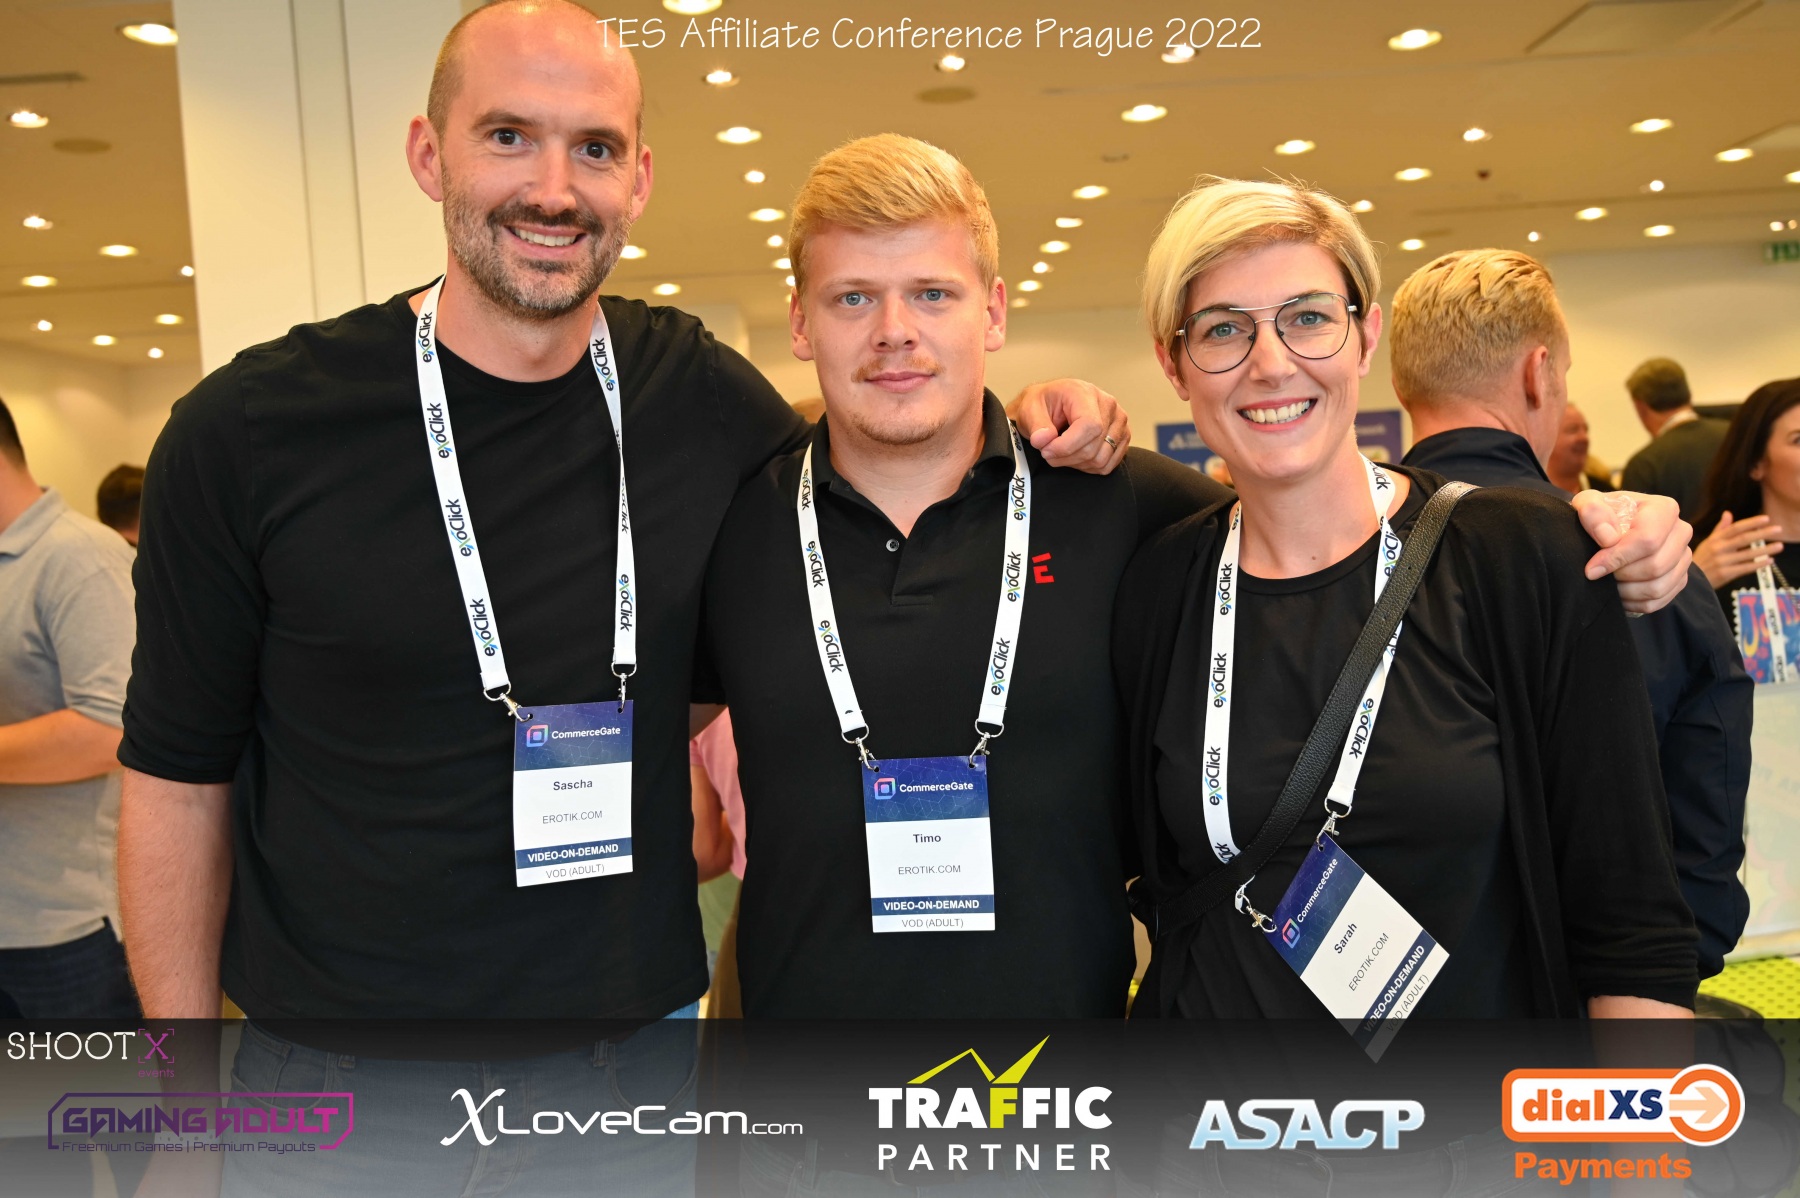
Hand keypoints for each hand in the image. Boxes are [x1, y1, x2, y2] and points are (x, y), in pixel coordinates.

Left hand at [1008, 379, 1128, 474]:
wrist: (1051, 404)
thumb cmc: (1043, 404)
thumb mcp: (1030, 408)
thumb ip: (1036, 424)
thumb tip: (1044, 440)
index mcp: (1086, 393)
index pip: (1089, 426)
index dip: (1067, 446)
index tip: (1046, 450)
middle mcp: (1108, 405)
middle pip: (1094, 447)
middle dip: (1066, 457)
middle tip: (1048, 452)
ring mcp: (1119, 422)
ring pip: (1101, 459)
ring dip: (1076, 463)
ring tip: (1060, 453)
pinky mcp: (1122, 437)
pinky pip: (1108, 465)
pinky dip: (1088, 467)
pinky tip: (1075, 456)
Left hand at [1571, 490, 1691, 614]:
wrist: (1610, 530)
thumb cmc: (1600, 516)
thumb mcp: (1588, 504)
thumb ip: (1593, 512)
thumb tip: (1608, 538)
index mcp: (1664, 509)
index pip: (1648, 539)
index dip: (1618, 557)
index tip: (1592, 568)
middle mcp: (1681, 531)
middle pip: (1655, 566)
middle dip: (1621, 575)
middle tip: (1599, 574)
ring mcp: (1683, 557)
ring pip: (1658, 587)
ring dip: (1626, 591)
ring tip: (1607, 582)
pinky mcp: (1679, 579)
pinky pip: (1658, 601)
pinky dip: (1633, 602)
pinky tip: (1617, 592)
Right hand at [1692, 511, 1784, 589]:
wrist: (1689, 579)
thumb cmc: (1700, 560)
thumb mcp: (1708, 542)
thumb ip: (1720, 529)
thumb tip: (1728, 513)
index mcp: (1715, 539)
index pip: (1736, 528)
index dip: (1751, 523)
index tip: (1766, 519)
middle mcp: (1718, 549)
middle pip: (1744, 539)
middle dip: (1762, 533)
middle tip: (1778, 529)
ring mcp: (1722, 561)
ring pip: (1747, 554)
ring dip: (1765, 549)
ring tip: (1779, 546)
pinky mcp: (1725, 574)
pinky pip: (1745, 568)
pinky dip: (1758, 564)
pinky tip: (1769, 561)